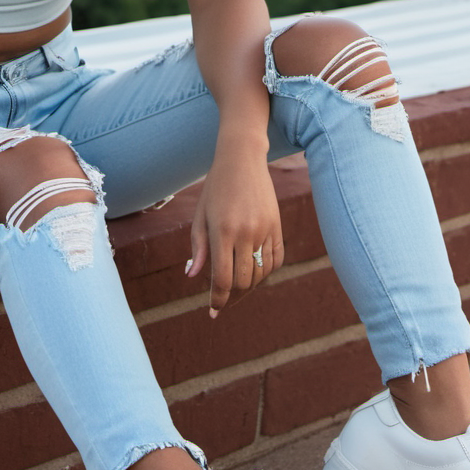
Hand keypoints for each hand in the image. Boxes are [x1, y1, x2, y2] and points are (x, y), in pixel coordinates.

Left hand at [186, 151, 283, 316]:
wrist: (243, 160)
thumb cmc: (215, 188)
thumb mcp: (200, 216)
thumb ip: (198, 248)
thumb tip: (192, 276)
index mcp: (222, 231)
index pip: (222, 278)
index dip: (218, 299)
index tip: (213, 310)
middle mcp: (246, 233)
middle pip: (243, 282)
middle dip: (232, 297)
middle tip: (223, 302)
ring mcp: (265, 230)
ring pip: (261, 274)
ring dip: (248, 287)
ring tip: (236, 289)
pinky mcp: (277, 227)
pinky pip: (276, 260)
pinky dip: (265, 273)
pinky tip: (254, 275)